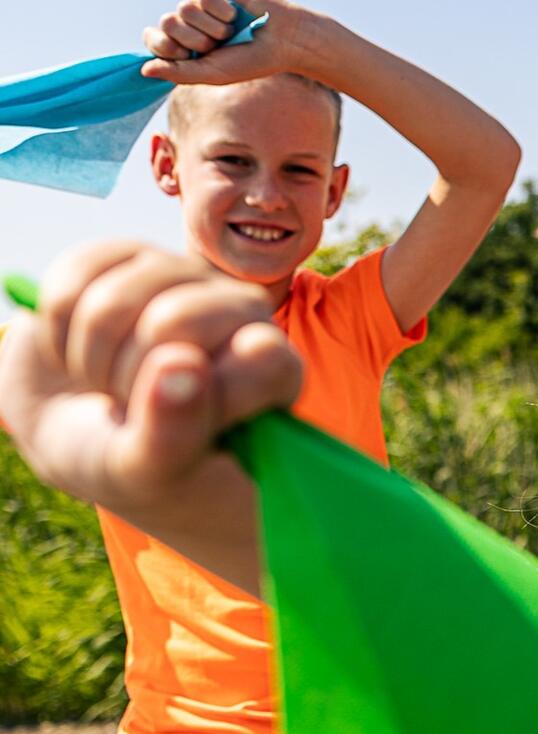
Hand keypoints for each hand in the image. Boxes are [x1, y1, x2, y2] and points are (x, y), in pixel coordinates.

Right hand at [0, 242, 300, 513]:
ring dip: (90, 357)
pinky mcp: (129, 254)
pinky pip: (76, 275)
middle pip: (177, 320)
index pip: (263, 356)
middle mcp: (245, 316)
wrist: (74, 428)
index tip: (178, 433)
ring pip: (117, 299)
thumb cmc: (129, 461)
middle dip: (129, 377)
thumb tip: (182, 363)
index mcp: (275, 375)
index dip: (204, 393)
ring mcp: (188, 277)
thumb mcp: (147, 473)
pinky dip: (59, 328)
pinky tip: (80, 350)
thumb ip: (172, 436)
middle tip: (132, 407)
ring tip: (106, 384)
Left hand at [141, 0, 308, 84]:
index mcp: (185, 47)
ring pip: (184, 9)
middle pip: (167, 23)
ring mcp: (200, 6)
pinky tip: (235, 14)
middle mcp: (189, 25)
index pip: (153, 39)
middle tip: (220, 45)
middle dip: (197, 39)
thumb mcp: (213, 74)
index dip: (168, 47)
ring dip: (213, 27)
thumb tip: (143, 70)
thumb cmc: (251, 61)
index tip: (192, 56)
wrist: (282, 40)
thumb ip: (179, 73)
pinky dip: (222, 10)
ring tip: (232, 31)